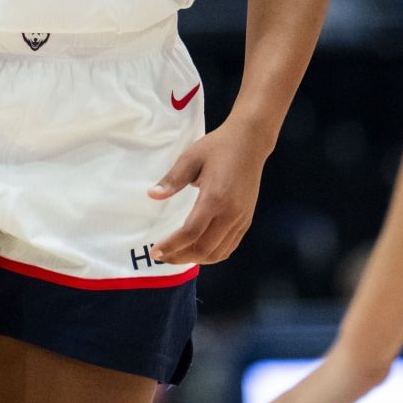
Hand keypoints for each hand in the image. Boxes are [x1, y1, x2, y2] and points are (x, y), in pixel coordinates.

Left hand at [146, 124, 267, 265]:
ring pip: (218, 253)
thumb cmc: (218, 147)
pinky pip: (229, 247)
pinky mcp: (246, 220)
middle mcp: (230, 214)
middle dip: (180, 257)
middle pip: (203, 248)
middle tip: (161, 256)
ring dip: (195, 259)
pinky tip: (198, 251)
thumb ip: (172, 179)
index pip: (190, 232)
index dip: (172, 246)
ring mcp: (241, 219)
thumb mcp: (191, 158)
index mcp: (215, 198)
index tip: (155, 251)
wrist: (249, 143)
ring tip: (177, 256)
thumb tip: (152, 195)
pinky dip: (212, 255)